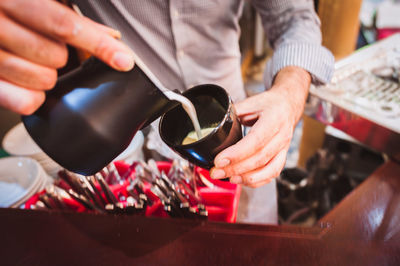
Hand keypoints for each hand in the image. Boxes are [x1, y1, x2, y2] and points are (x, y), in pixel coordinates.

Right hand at [0, 0, 133, 114]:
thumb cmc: (5, 10)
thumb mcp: (30, 4)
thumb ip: (67, 18)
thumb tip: (110, 36)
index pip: (63, 24)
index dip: (97, 43)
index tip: (123, 59)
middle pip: (55, 55)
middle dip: (62, 59)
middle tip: (53, 53)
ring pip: (41, 80)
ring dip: (49, 78)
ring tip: (38, 66)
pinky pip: (23, 102)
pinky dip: (34, 99)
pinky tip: (30, 87)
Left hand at [210, 66, 310, 186]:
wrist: (288, 105)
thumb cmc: (269, 104)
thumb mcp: (251, 102)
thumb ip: (233, 113)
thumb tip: (213, 123)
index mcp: (274, 119)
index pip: (255, 141)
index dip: (237, 154)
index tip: (219, 160)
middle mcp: (282, 136)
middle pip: (259, 158)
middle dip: (235, 169)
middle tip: (216, 172)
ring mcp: (284, 148)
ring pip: (268, 170)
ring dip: (246, 178)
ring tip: (228, 178)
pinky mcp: (282, 157)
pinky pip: (272, 174)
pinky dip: (257, 181)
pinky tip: (242, 180)